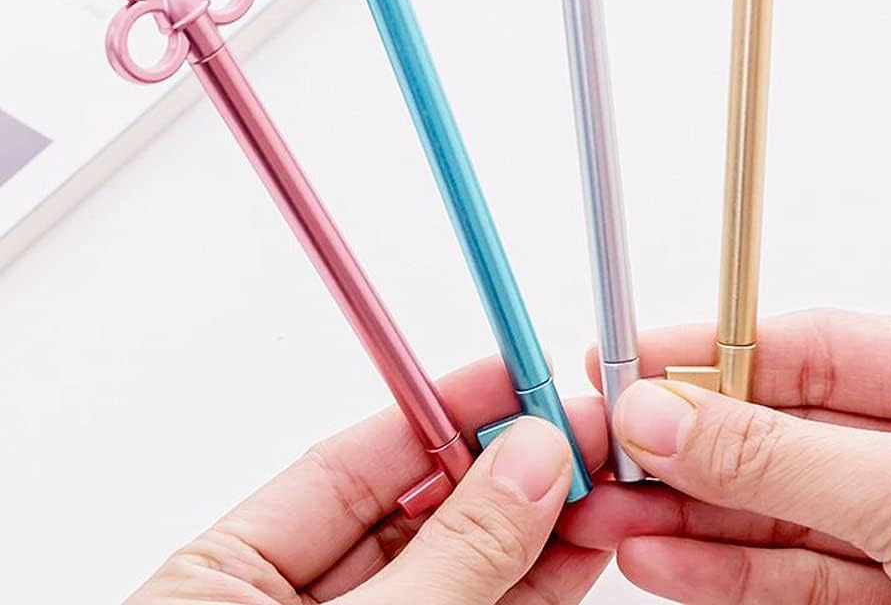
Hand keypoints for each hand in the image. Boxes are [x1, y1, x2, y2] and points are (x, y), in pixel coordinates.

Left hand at [129, 356, 609, 604]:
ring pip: (456, 568)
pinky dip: (529, 588)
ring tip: (596, 487)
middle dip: (506, 471)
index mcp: (226, 582)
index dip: (443, 411)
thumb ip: (448, 559)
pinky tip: (574, 554)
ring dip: (532, 529)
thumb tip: (527, 468)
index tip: (514, 375)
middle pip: (414, 511)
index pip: (352, 462)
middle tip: (578, 434)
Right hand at [562, 309, 890, 603]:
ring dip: (691, 516)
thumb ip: (780, 457)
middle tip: (611, 445)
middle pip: (783, 432)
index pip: (811, 348)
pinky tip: (666, 559)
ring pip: (780, 514)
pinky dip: (726, 575)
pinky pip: (799, 581)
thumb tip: (670, 413)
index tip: (634, 362)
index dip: (713, 354)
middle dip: (691, 445)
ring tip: (617, 509)